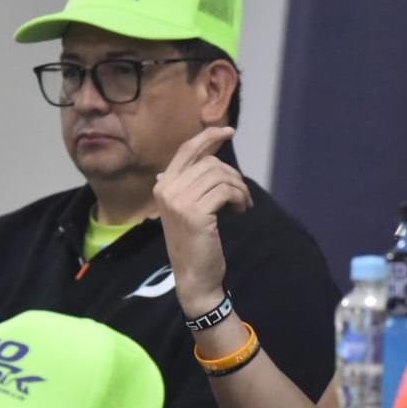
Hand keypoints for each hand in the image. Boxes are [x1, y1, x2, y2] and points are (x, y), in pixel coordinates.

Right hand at [153, 126, 251, 316]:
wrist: (194, 276)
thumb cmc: (194, 242)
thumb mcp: (187, 208)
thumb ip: (191, 181)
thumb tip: (203, 152)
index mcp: (163, 185)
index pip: (186, 150)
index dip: (208, 136)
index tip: (228, 131)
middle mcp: (167, 189)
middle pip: (209, 162)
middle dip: (233, 174)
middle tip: (242, 194)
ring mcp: (179, 201)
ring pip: (220, 175)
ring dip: (239, 187)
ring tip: (243, 203)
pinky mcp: (195, 213)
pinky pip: (226, 190)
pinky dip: (240, 197)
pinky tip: (241, 209)